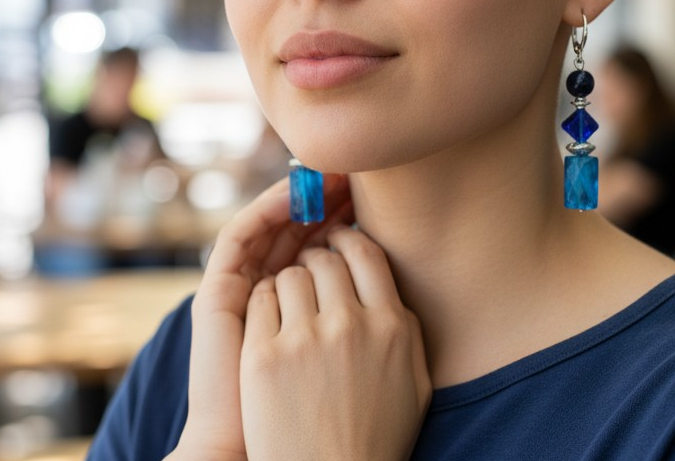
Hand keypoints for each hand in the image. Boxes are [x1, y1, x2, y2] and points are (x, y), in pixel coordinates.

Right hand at [166, 174, 353, 460]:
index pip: (322, 243)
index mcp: (302, 302)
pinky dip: (267, 208)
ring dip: (300, 192)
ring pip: (271, 221)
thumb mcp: (357, 352)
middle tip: (354, 175)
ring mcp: (243, 285)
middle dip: (327, 198)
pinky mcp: (219, 289)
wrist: (271, 453)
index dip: (346, 216)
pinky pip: (241, 234)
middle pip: (298, 226)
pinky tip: (294, 191)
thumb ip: (369, 317)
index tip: (373, 195)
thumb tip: (395, 281)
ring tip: (330, 173)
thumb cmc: (320, 414)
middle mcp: (271, 287)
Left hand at [240, 225, 431, 460]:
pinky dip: (263, 306)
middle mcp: (349, 326)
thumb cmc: (375, 436)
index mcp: (390, 327)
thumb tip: (386, 283)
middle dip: (315, 260)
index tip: (337, 241)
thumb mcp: (413, 382)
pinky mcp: (263, 358)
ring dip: (288, 283)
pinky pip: (261, 299)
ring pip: (290, 275)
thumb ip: (404, 326)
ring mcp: (303, 340)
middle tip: (309, 272)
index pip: (366, 253)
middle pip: (325, 258)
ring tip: (290, 307)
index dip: (347, 238)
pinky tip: (270, 327)